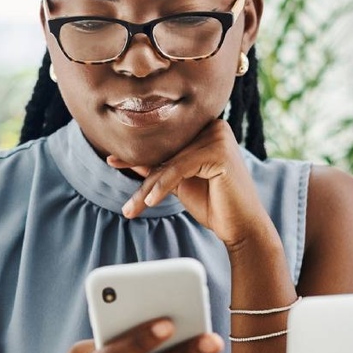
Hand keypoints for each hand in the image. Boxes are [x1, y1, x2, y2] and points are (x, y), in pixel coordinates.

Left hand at [107, 120, 272, 250]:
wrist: (240, 226)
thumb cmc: (213, 203)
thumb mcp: (178, 181)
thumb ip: (157, 166)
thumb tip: (124, 157)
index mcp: (206, 128)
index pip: (166, 141)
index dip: (139, 154)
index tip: (113, 161)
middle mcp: (214, 126)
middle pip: (166, 151)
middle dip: (141, 175)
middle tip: (123, 197)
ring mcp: (219, 135)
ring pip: (170, 161)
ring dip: (148, 187)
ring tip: (131, 209)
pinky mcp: (219, 151)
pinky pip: (179, 168)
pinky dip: (161, 186)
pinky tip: (149, 202)